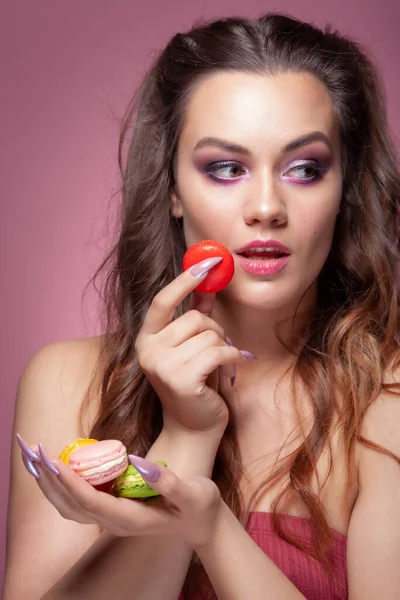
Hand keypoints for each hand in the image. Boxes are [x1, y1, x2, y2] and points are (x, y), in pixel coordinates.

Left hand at [23, 443, 222, 547]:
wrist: (201, 523)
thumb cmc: (200, 507)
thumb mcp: (193, 494)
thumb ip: (169, 482)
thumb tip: (139, 463)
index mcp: (132, 519)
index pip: (92, 502)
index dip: (71, 483)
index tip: (55, 462)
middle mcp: (116, 522)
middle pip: (72, 506)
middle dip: (50, 481)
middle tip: (33, 452)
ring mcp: (112, 518)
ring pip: (70, 506)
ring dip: (50, 483)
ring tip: (35, 458)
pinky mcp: (112, 509)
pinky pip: (78, 500)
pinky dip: (62, 484)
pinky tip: (58, 465)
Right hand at [135, 258, 248, 434]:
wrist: (193, 428)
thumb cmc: (194, 384)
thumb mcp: (191, 346)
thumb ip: (196, 314)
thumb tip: (209, 283)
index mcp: (146, 339)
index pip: (162, 301)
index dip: (185, 280)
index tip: (210, 262)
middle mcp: (148, 350)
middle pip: (194, 318)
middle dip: (215, 330)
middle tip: (218, 348)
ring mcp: (162, 366)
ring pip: (209, 334)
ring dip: (223, 348)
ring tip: (220, 366)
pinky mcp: (181, 379)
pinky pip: (218, 351)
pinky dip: (231, 358)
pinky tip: (228, 370)